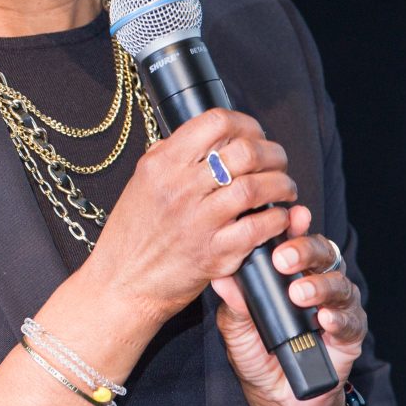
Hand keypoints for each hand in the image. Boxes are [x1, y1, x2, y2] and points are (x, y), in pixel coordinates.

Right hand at [85, 107, 298, 327]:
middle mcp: (180, 188)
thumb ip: (170, 156)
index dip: (246, 124)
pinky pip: (258, 228)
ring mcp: (198, 221)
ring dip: (281, 184)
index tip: (254, 134)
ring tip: (284, 188)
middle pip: (245, 151)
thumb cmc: (132, 234)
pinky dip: (277, 219)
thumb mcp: (141, 182)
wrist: (122, 282)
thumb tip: (205, 137)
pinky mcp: (214, 254)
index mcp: (162, 164)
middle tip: (277, 162)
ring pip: (256, 187)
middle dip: (273, 153)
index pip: (216, 122)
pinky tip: (277, 218)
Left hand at [212, 212, 366, 405]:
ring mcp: (336, 306)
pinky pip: (351, 320)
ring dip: (319, 285)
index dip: (294, 226)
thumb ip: (234, 306)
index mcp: (289, 274)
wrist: (279, 400)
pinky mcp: (350, 334)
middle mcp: (316, 282)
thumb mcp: (237, 331)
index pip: (294, 241)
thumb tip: (221, 279)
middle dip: (304, 250)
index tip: (289, 217)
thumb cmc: (257, 356)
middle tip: (283, 259)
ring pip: (339, 283)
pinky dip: (338, 318)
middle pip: (322, 253)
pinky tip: (325, 319)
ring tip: (300, 294)